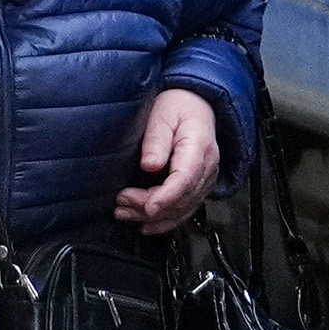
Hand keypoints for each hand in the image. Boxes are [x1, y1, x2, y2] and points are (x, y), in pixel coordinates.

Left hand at [117, 88, 225, 231]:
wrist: (196, 104)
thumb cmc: (178, 107)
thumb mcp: (162, 114)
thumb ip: (156, 140)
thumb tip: (149, 165)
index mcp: (199, 147)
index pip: (185, 178)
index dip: (166, 196)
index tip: (148, 206)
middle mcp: (207, 167)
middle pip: (183, 197)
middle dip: (151, 207)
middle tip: (122, 203)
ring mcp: (205, 178)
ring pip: (184, 207)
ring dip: (154, 217)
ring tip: (125, 213)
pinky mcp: (199, 184)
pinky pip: (186, 208)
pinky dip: (166, 220)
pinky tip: (147, 225)